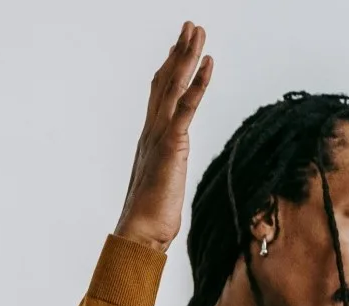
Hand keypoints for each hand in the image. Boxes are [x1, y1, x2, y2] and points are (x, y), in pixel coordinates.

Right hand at [115, 22, 213, 251]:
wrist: (139, 234)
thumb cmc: (150, 221)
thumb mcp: (162, 189)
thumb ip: (166, 174)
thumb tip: (169, 178)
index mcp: (149, 141)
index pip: (159, 98)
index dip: (168, 71)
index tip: (176, 50)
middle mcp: (151, 132)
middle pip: (165, 83)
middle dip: (178, 53)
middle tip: (189, 27)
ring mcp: (159, 136)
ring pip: (174, 86)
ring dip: (187, 56)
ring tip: (197, 31)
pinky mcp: (172, 144)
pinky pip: (187, 106)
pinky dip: (198, 82)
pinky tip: (208, 61)